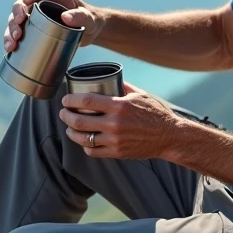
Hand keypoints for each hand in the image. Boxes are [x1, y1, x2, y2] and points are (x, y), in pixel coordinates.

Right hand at [4, 0, 104, 52]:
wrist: (89, 32)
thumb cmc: (90, 20)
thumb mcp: (88, 18)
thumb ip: (80, 16)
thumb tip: (65, 18)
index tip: (27, 2)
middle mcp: (39, 2)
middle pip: (20, 4)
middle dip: (16, 15)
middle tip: (18, 25)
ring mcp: (34, 16)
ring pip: (15, 20)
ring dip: (10, 30)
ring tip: (12, 43)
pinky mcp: (32, 29)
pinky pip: (17, 32)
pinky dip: (11, 40)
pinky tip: (10, 49)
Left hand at [59, 81, 185, 160]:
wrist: (169, 136)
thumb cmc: (156, 113)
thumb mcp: (140, 95)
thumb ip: (122, 87)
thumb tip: (108, 79)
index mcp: (119, 106)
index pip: (87, 101)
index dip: (71, 100)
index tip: (65, 100)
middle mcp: (115, 124)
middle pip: (80, 120)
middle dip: (66, 116)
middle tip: (63, 113)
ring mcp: (115, 140)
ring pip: (84, 138)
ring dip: (72, 132)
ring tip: (69, 128)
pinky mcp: (117, 153)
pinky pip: (93, 151)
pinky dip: (85, 146)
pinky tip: (84, 141)